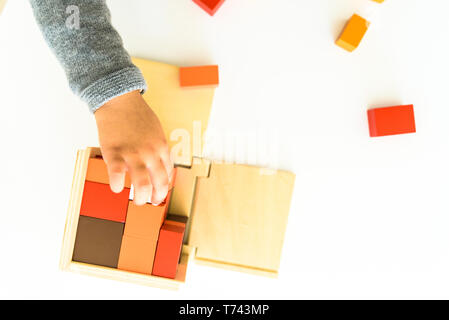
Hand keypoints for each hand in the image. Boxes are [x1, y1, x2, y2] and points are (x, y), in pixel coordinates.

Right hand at [94, 90, 172, 205]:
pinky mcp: (115, 152)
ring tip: (137, 202)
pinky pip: (117, 176)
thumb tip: (160, 168)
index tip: (159, 194)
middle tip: (150, 202)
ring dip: (141, 199)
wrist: (119, 100)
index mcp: (162, 148)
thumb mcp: (156, 132)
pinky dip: (116, 186)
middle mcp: (150, 153)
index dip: (164, 188)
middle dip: (156, 198)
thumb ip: (159, 150)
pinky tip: (116, 188)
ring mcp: (133, 154)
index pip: (167, 175)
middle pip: (159, 183)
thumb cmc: (137, 116)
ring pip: (142, 184)